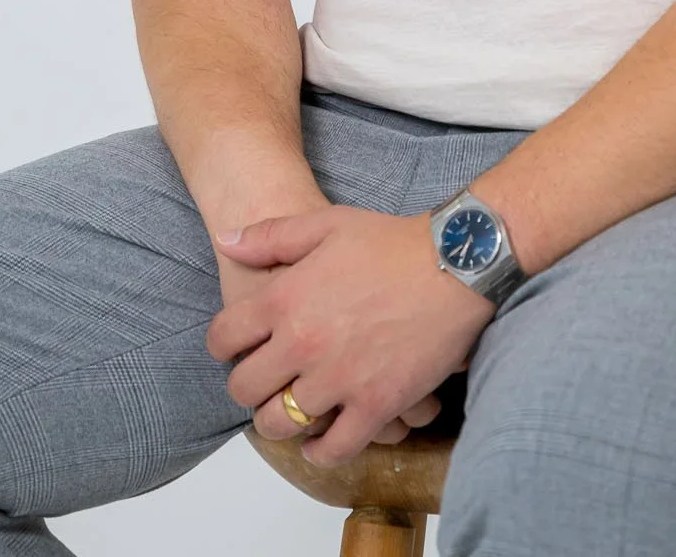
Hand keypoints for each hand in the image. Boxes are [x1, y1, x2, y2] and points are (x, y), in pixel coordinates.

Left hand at [206, 204, 492, 465]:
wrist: (452, 265)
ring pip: (281, 424)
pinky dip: (320, 451)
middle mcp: (302, 344)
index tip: (235, 348)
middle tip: (263, 380)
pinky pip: (333, 449)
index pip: (224, 337)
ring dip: (277, 421)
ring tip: (288, 411)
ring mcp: (337, 379)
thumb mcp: (325, 223)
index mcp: (284, 298)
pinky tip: (319, 440)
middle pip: (245, 388)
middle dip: (247, 386)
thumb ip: (270, 237)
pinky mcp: (375, 406)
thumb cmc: (390, 241)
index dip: (223, 346)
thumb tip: (227, 241)